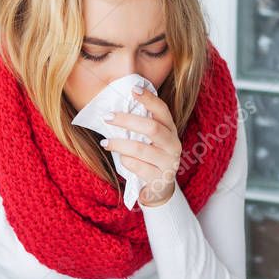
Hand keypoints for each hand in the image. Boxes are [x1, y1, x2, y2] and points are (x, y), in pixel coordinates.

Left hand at [101, 84, 180, 206]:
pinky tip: (120, 158)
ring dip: (119, 144)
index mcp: (170, 130)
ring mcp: (169, 162)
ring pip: (141, 148)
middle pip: (151, 127)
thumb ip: (139, 126)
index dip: (149, 99)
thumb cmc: (149, 159)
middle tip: (107, 117)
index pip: (162, 110)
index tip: (133, 89)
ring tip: (104, 142)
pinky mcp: (160, 178)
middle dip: (126, 120)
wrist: (159, 189)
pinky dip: (126, 161)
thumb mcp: (148, 140)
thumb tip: (115, 109)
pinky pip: (138, 166)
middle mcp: (173, 144)